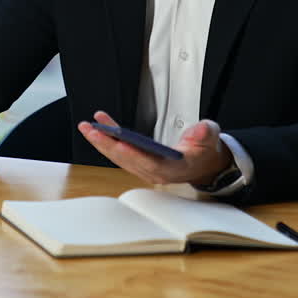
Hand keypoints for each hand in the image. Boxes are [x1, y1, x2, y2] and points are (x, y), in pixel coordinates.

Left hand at [77, 111, 230, 185]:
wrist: (203, 163)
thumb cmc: (204, 151)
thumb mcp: (210, 138)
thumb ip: (205, 133)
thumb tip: (201, 130)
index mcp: (174, 168)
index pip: (151, 164)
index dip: (135, 155)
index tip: (120, 143)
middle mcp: (156, 172)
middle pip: (128, 160)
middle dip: (108, 145)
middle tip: (92, 131)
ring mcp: (145, 169)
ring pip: (120, 157)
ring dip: (102, 142)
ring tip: (87, 126)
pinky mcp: (139, 163)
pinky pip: (120, 152)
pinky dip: (108, 139)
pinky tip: (98, 125)